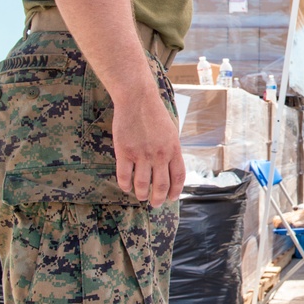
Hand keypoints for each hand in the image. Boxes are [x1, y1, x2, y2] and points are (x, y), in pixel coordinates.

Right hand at [113, 91, 185, 207]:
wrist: (138, 100)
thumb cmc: (155, 115)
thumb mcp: (171, 133)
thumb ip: (171, 151)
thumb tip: (170, 170)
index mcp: (174, 150)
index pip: (178, 178)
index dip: (175, 191)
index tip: (171, 199)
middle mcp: (160, 155)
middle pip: (161, 186)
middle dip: (158, 199)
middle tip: (154, 204)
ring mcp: (142, 154)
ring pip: (142, 184)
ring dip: (142, 194)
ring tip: (141, 196)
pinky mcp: (125, 152)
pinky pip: (124, 176)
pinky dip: (125, 185)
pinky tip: (126, 187)